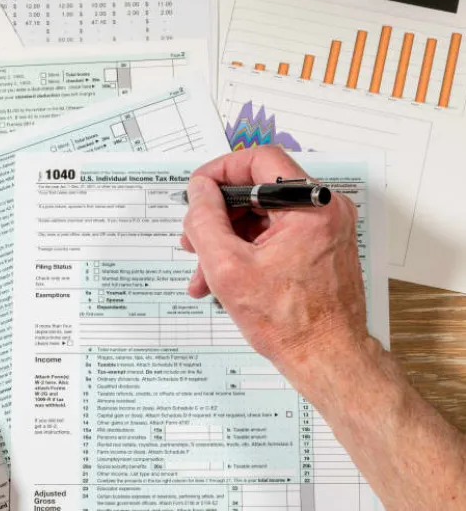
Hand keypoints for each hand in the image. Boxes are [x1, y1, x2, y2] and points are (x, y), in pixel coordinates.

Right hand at [182, 147, 368, 373]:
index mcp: (311, 206)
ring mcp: (324, 229)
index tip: (197, 190)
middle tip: (192, 237)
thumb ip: (205, 220)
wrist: (328, 359)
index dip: (220, 171)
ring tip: (202, 271)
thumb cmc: (289, 322)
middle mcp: (324, 210)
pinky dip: (246, 251)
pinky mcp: (320, 247)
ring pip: (262, 217)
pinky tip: (221, 278)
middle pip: (258, 191)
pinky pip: (275, 236)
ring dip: (227, 239)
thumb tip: (198, 190)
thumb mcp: (228, 267)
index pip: (259, 159)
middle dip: (218, 216)